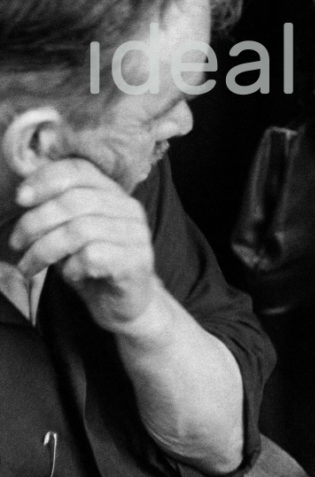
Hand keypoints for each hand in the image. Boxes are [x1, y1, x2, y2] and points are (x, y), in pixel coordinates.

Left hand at [10, 159, 157, 330]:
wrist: (125, 305)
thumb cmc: (91, 266)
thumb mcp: (67, 233)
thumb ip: (53, 210)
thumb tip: (22, 187)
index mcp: (112, 192)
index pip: (79, 170)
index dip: (46, 179)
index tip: (20, 199)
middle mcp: (128, 207)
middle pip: (74, 200)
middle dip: (36, 221)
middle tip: (16, 243)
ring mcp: (135, 233)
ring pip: (80, 229)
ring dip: (44, 250)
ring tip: (29, 267)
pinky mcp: (137, 260)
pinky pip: (93, 256)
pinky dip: (71, 267)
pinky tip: (69, 275)